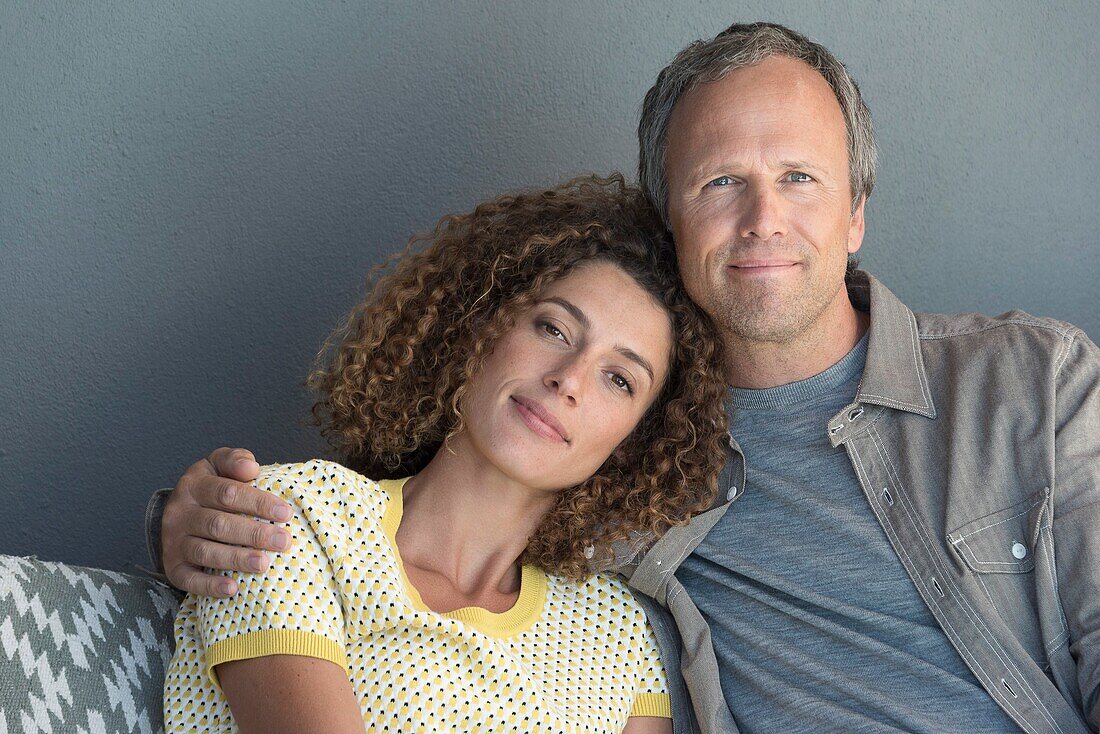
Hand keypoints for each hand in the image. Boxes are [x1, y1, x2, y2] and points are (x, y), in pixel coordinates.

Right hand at [162, 448, 292, 596]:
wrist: (178, 512)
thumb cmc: (212, 486)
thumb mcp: (220, 465)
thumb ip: (236, 460)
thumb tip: (251, 469)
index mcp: (194, 485)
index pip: (227, 493)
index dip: (258, 502)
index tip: (285, 513)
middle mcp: (179, 513)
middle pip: (218, 524)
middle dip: (254, 533)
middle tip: (283, 541)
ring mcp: (173, 541)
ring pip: (205, 551)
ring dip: (236, 559)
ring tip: (264, 564)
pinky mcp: (172, 566)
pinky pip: (188, 579)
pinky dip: (209, 586)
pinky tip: (233, 589)